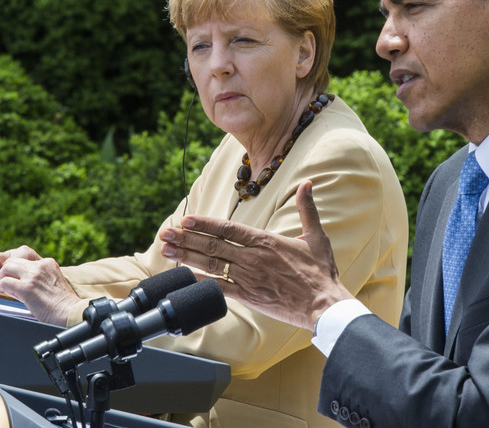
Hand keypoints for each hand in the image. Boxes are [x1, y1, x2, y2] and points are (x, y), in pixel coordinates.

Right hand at [0, 244, 41, 291]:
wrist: (44, 285)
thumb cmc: (42, 285)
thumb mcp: (37, 283)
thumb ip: (27, 281)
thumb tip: (12, 285)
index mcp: (26, 254)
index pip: (9, 260)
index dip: (2, 274)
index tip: (0, 286)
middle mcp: (14, 253)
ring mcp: (5, 257)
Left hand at [0, 245, 83, 325]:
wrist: (71, 312)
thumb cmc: (63, 303)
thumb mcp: (53, 282)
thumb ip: (41, 278)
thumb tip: (22, 282)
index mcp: (48, 263)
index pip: (24, 257)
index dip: (14, 268)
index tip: (10, 276)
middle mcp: (41, 266)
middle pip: (13, 260)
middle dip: (4, 270)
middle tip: (0, 282)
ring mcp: (34, 276)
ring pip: (6, 267)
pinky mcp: (27, 288)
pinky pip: (4, 282)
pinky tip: (0, 293)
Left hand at [160, 180, 353, 329]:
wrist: (323, 304)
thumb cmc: (321, 271)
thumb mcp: (316, 236)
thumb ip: (307, 208)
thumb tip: (308, 183)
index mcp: (266, 241)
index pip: (228, 228)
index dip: (205, 223)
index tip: (186, 219)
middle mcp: (253, 258)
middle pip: (213, 245)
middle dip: (186, 238)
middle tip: (165, 233)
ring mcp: (248, 278)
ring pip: (211, 265)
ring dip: (187, 256)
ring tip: (167, 251)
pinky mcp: (248, 296)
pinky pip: (219, 288)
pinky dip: (201, 282)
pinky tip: (186, 276)